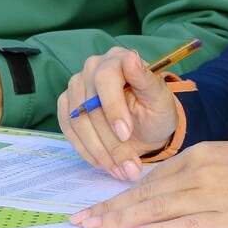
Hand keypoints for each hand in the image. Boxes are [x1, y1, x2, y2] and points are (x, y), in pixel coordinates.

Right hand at [59, 48, 177, 182]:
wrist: (148, 126)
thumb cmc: (156, 109)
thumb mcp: (160, 98)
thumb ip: (145, 79)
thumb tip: (131, 56)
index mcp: (116, 59)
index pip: (105, 79)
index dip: (113, 108)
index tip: (126, 134)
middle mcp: (92, 68)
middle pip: (91, 107)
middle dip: (111, 142)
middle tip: (129, 166)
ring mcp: (76, 87)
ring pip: (79, 123)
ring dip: (100, 152)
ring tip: (121, 171)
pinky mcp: (67, 106)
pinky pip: (69, 131)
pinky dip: (87, 151)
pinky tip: (105, 164)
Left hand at [71, 142, 227, 227]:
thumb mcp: (216, 158)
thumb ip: (184, 173)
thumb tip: (148, 194)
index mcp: (195, 156)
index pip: (147, 181)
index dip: (116, 197)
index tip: (91, 212)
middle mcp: (199, 173)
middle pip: (146, 194)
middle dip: (110, 210)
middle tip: (81, 223)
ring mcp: (213, 195)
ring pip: (160, 208)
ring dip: (125, 220)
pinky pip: (188, 225)